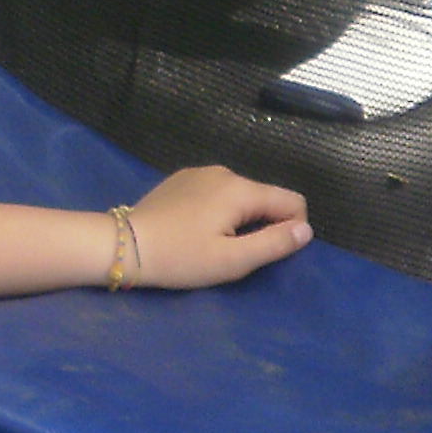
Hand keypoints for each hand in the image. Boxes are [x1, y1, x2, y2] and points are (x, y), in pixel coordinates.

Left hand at [125, 165, 312, 286]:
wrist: (125, 245)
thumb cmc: (181, 257)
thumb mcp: (232, 260)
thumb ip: (274, 243)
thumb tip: (306, 230)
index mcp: (241, 189)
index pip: (293, 201)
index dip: (290, 230)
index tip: (264, 252)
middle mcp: (224, 172)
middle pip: (266, 198)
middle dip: (262, 226)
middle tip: (233, 253)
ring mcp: (201, 173)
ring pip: (241, 196)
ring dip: (240, 220)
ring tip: (212, 244)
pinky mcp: (182, 180)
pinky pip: (217, 193)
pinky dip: (218, 211)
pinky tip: (195, 230)